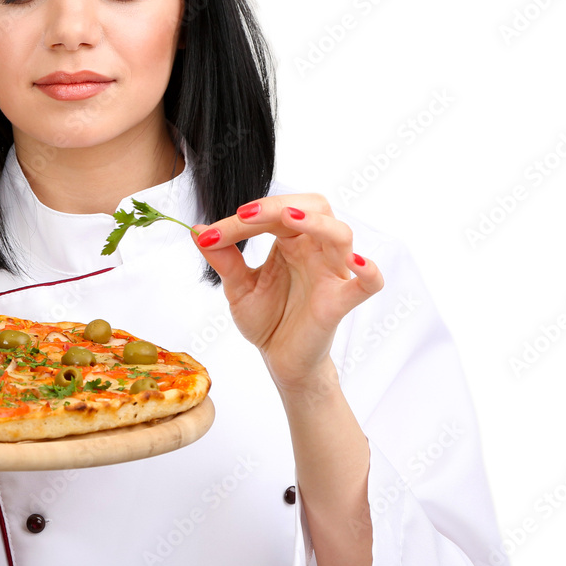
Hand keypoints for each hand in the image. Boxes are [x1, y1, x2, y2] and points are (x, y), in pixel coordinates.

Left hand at [190, 194, 383, 394]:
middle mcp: (314, 250)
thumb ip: (222, 259)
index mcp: (290, 242)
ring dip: (316, 222)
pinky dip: (368, 270)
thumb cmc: (268, 320)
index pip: (272, 214)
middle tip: (245, 215)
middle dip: (280, 205)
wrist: (280, 361)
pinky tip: (355, 263)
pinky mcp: (340, 301)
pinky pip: (369, 283)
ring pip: (340, 234)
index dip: (242, 220)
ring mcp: (331, 273)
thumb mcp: (238, 287)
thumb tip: (197, 230)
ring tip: (288, 218)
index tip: (211, 233)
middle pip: (314, 206)